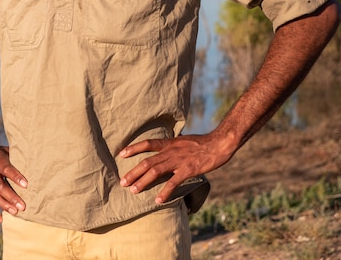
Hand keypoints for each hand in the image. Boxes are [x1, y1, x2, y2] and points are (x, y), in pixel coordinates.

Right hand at [0, 141, 27, 221]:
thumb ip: (11, 155)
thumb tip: (27, 158)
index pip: (8, 170)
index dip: (16, 177)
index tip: (26, 185)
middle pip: (1, 187)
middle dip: (12, 197)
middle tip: (23, 206)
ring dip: (4, 205)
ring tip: (15, 212)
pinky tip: (0, 219)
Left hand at [119, 133, 233, 203]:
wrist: (219, 143)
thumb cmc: (202, 143)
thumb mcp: (183, 140)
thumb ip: (172, 146)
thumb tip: (164, 149)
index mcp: (169, 143)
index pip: (147, 143)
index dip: (133, 148)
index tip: (121, 154)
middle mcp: (170, 151)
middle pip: (147, 162)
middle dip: (133, 172)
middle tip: (122, 182)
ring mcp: (178, 161)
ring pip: (155, 172)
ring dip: (142, 182)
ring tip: (133, 190)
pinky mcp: (188, 170)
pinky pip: (173, 182)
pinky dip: (164, 192)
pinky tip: (158, 200)